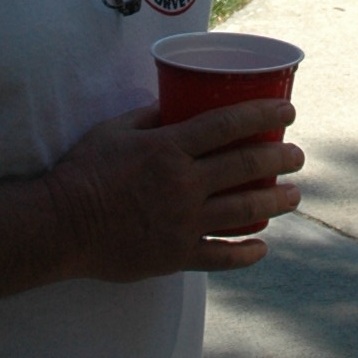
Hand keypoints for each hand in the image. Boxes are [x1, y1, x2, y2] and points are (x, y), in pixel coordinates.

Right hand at [49, 99, 302, 279]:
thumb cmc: (83, 171)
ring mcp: (182, 222)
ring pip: (244, 212)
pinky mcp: (176, 255)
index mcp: (168, 148)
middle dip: (280, 160)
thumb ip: (149, 116)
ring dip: (275, 203)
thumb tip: (175, 101)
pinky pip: (221, 256)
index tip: (289, 114)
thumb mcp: (114, 130)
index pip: (228, 125)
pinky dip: (246, 254)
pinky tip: (262, 247)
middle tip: (297, 157)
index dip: (264, 116)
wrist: (60, 225)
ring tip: (293, 196)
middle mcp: (183, 184)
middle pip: (245, 167)